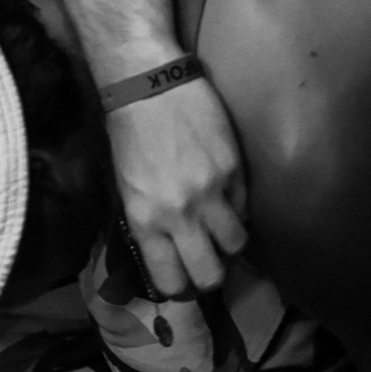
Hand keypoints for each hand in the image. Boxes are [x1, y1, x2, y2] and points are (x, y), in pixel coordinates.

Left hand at [105, 78, 248, 297]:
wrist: (149, 84)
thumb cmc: (128, 135)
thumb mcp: (126, 187)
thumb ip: (149, 224)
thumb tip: (170, 253)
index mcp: (145, 220)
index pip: (171, 280)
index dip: (180, 287)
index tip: (183, 279)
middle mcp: (180, 214)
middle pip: (210, 274)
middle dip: (210, 275)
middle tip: (207, 260)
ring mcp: (212, 192)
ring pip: (236, 244)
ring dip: (229, 241)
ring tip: (219, 225)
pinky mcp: (235, 169)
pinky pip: (244, 206)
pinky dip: (237, 207)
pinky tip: (225, 193)